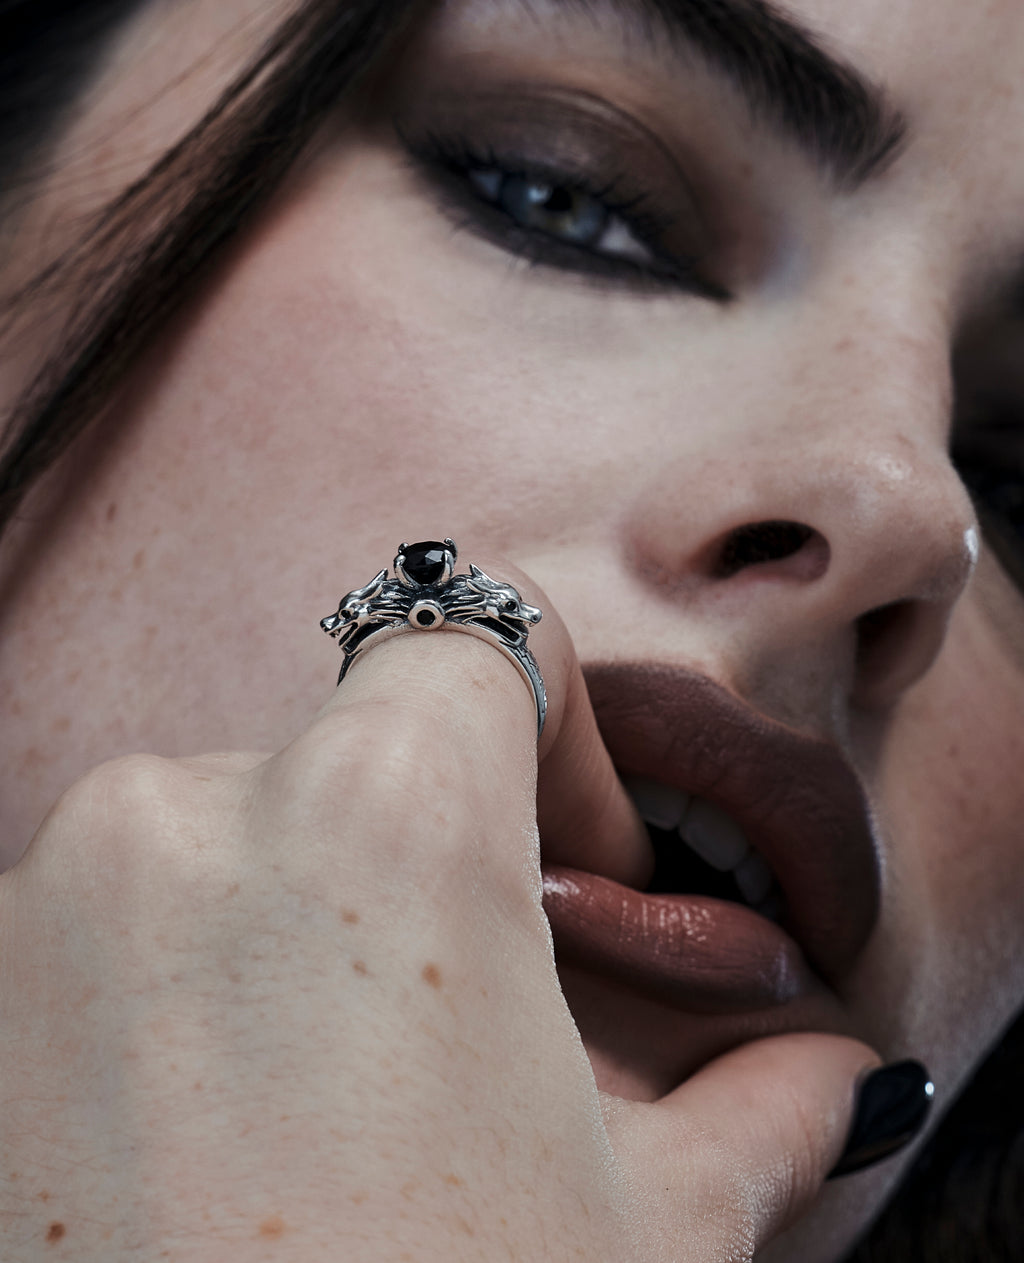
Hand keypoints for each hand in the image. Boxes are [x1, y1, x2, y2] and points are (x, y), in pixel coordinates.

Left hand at [0, 563, 878, 1259]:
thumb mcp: (643, 1236)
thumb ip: (756, 1111)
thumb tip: (835, 1077)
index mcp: (378, 817)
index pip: (474, 636)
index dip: (547, 730)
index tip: (567, 860)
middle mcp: (183, 814)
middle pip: (343, 755)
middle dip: (419, 861)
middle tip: (463, 1028)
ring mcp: (42, 904)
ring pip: (217, 843)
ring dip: (287, 935)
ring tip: (330, 1116)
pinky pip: (98, 932)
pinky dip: (167, 999)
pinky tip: (216, 1149)